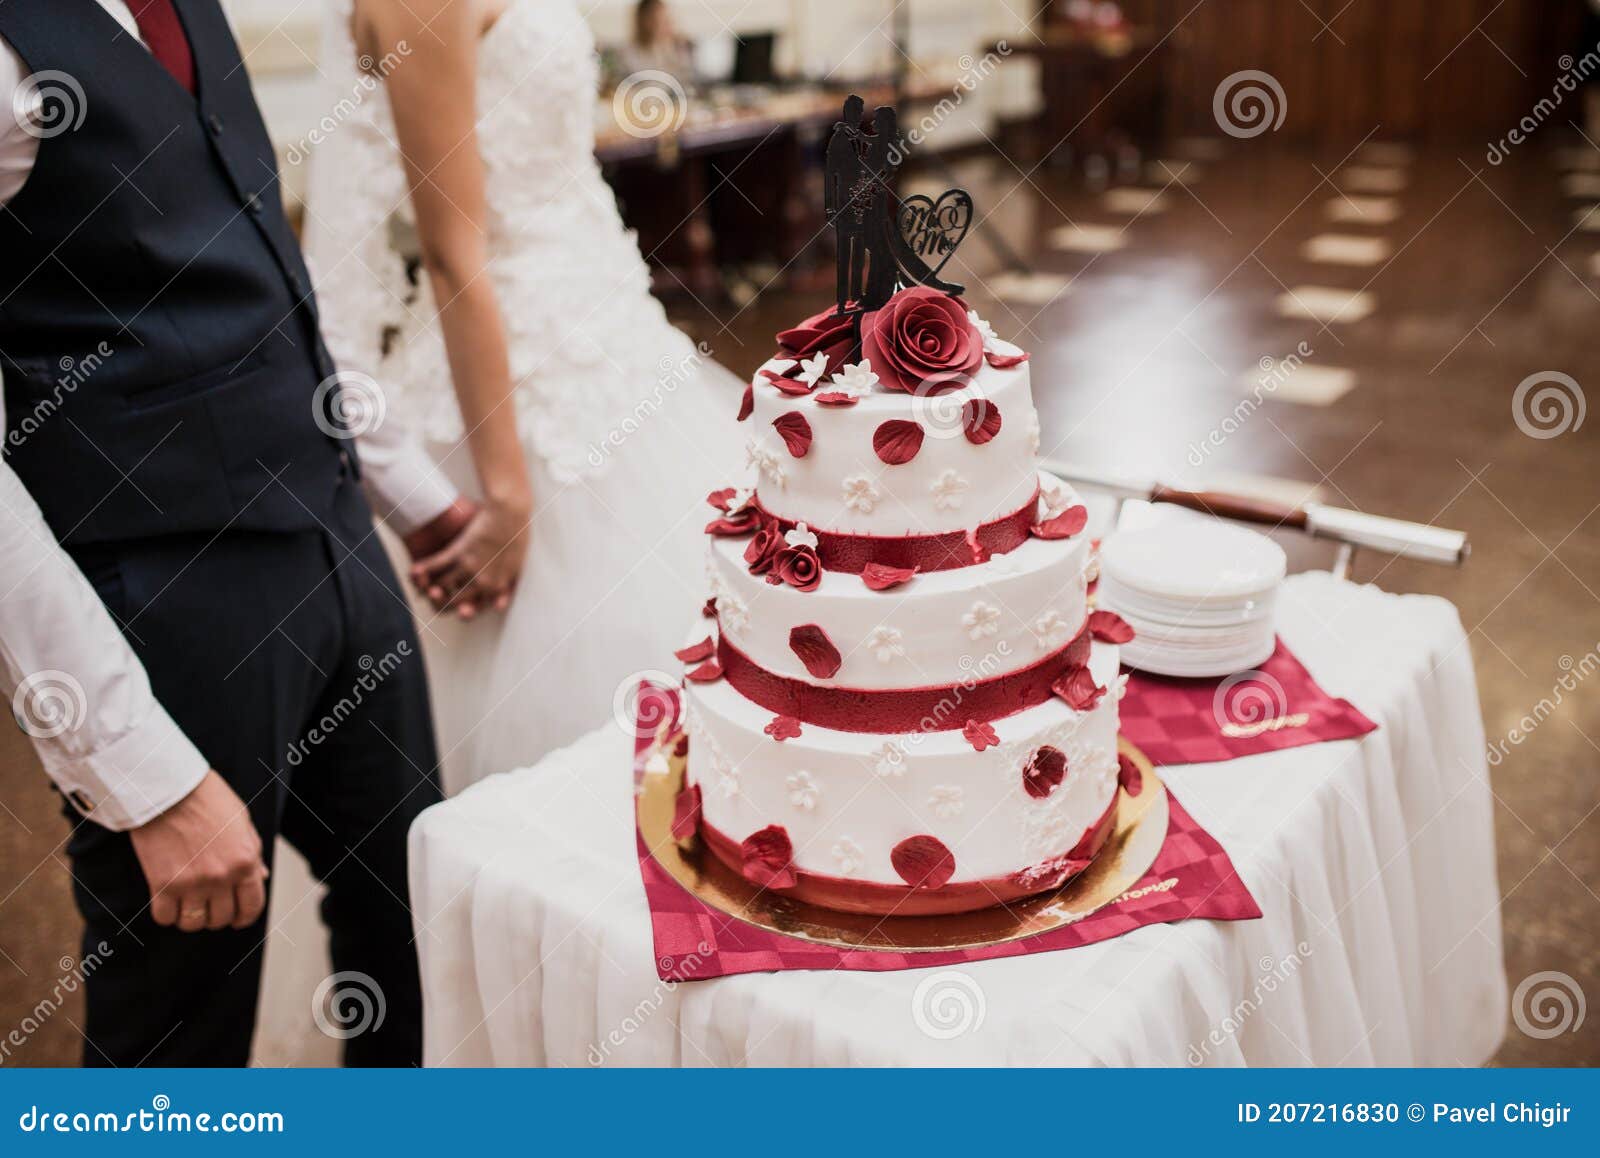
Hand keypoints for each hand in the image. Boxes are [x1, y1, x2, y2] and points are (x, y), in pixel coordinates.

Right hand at [128, 771, 267, 932]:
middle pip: (221, 919)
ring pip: (193, 923)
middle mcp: (222, 877)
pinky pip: (165, 917)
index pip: (252, 906)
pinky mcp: (163, 884)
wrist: (169, 788)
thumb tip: (260, 878)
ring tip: (187, 904)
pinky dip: (167, 915)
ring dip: (191, 918)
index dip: (244, 917)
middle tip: (208, 905)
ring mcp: (192, 883)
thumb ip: (252, 853)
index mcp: (246, 861)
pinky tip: (168, 902)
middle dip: (217, 916)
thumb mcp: (242, 822)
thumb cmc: (207, 799)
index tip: (237, 918)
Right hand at [410, 493, 529, 617]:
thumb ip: (509, 579)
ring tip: (421, 587)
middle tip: (436, 599)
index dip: (469, 609)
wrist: (510, 511)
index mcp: (500, 585)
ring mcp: (471, 568)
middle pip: (459, 601)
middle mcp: (485, 582)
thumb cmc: (518, 533)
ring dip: (430, 587)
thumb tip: (503, 589)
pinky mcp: (459, 552)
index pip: (482, 606)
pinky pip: (437, 565)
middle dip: (444, 602)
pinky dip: (423, 569)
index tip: (461, 609)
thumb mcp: (519, 562)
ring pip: (444, 586)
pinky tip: (414, 571)